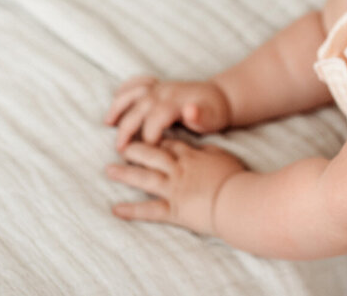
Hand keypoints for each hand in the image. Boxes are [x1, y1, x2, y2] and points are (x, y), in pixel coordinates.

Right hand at [104, 76, 230, 150]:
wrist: (220, 97)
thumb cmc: (215, 113)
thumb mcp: (213, 118)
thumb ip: (201, 116)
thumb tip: (190, 110)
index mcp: (176, 101)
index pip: (155, 119)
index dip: (149, 137)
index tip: (147, 154)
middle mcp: (164, 91)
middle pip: (138, 108)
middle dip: (127, 129)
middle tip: (120, 150)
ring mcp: (159, 86)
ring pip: (132, 93)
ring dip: (118, 107)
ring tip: (108, 124)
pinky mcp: (157, 85)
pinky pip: (137, 82)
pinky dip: (125, 89)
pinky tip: (116, 99)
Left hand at [106, 138, 246, 235]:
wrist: (237, 199)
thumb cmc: (236, 178)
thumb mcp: (224, 157)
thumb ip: (210, 151)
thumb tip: (202, 147)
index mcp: (192, 156)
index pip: (170, 145)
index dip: (157, 140)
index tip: (146, 137)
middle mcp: (178, 170)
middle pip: (152, 156)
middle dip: (135, 150)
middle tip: (121, 147)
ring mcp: (174, 189)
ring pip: (145, 178)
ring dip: (125, 174)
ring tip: (109, 170)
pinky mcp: (174, 210)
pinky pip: (149, 210)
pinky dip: (132, 210)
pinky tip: (116, 209)